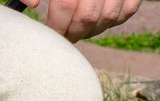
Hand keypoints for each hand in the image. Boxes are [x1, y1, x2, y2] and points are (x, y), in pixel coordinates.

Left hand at [20, 0, 143, 42]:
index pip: (66, 5)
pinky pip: (127, 11)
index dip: (57, 24)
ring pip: (109, 18)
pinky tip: (98, 21)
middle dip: (73, 32)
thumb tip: (32, 5)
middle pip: (88, 16)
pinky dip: (113, 20)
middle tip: (63, 36)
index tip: (51, 33)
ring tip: (78, 30)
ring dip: (92, 30)